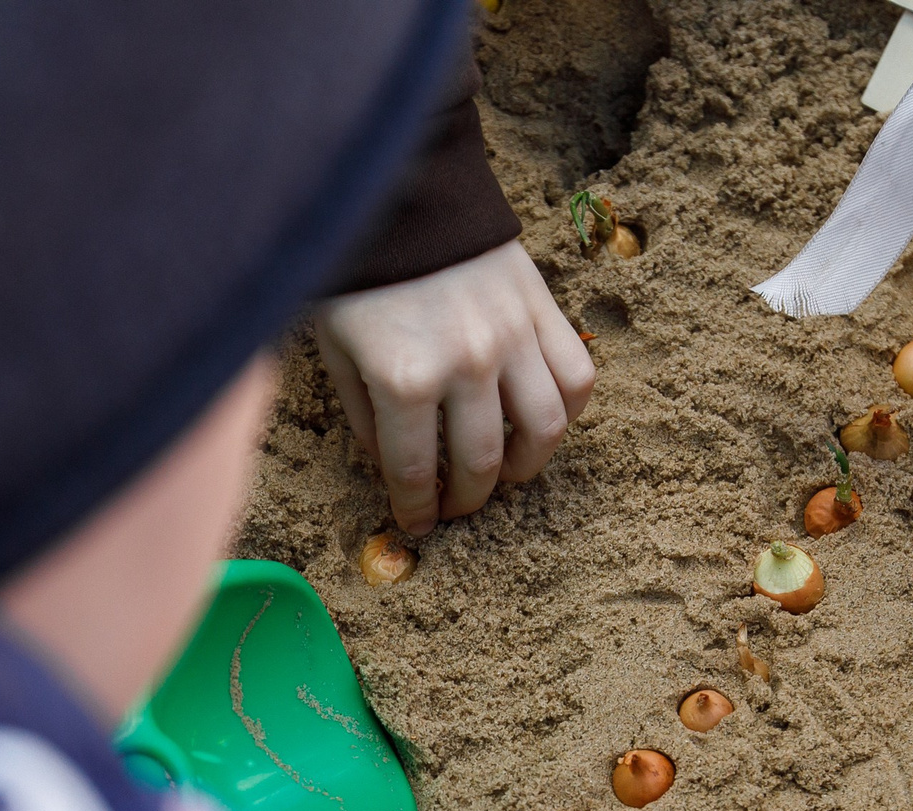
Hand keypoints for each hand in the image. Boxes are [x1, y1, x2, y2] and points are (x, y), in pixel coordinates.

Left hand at [312, 239, 594, 536]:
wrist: (403, 185)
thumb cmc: (357, 269)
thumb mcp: (335, 347)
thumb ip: (362, 414)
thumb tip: (390, 465)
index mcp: (403, 378)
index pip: (415, 473)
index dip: (415, 509)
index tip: (417, 523)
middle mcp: (466, 365)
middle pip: (481, 464)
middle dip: (466, 498)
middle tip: (456, 504)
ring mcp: (513, 337)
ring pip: (546, 430)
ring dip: (526, 465)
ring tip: (506, 472)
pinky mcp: (543, 309)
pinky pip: (577, 376)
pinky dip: (568, 409)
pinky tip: (541, 419)